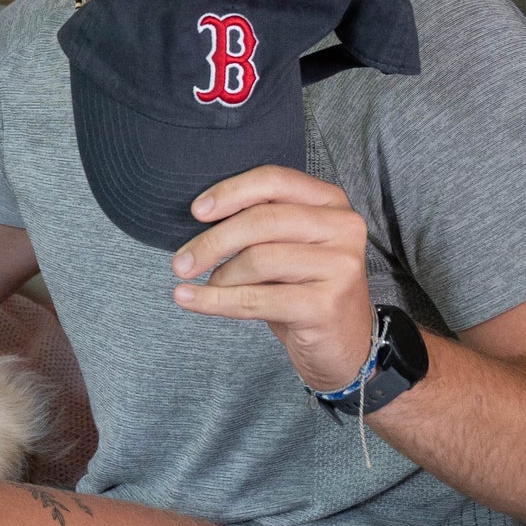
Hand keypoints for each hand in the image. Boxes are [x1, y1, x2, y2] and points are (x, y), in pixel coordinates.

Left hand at [169, 166, 375, 393]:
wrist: (344, 345)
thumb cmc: (305, 286)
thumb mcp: (289, 243)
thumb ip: (261, 220)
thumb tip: (201, 214)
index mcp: (331, 201)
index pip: (273, 180)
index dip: (230, 192)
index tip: (196, 211)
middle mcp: (343, 227)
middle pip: (262, 221)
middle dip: (213, 241)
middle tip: (181, 261)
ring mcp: (340, 266)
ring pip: (258, 259)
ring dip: (220, 276)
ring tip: (207, 285)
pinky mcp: (326, 305)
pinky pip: (257, 299)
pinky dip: (215, 301)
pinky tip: (190, 299)